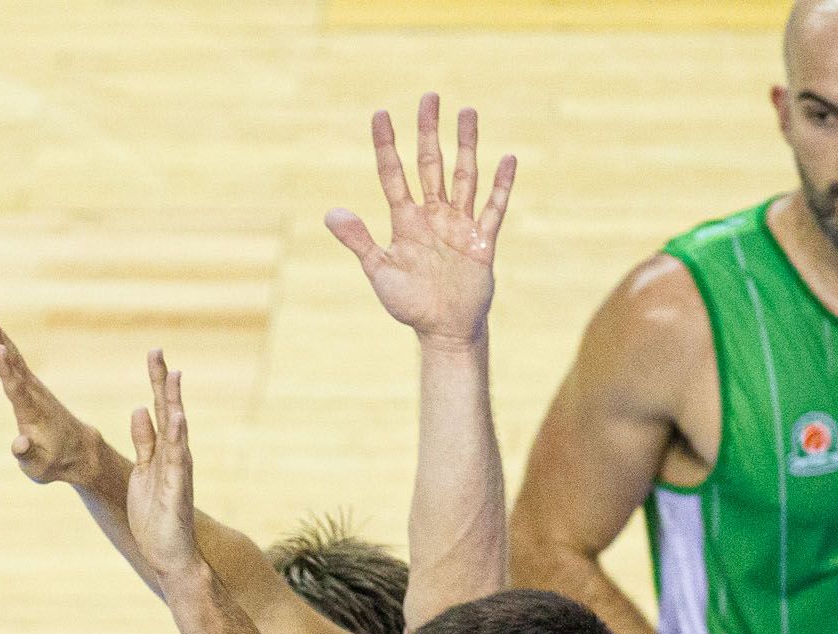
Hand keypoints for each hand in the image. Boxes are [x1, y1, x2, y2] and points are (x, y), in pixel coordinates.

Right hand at [0, 305, 96, 484]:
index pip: (16, 386)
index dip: (7, 368)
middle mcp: (31, 391)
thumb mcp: (40, 468)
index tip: (0, 349)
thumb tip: (18, 444)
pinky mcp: (27, 381)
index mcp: (30, 410)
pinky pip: (10, 355)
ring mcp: (30, 384)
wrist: (78, 451)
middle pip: (11, 361)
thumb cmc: (55, 462)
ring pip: (9, 352)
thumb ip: (27, 455)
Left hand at [128, 349, 202, 581]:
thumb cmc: (155, 518)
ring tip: (173, 376)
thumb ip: (143, 442)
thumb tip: (139, 410)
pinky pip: (177, 460)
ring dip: (174, 403)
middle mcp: (174, 457)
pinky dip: (178, 438)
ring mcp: (178, 473)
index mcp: (163, 452)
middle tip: (158, 351)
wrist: (169, 555)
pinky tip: (177, 418)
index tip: (154, 353)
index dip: (157, 382)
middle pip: (169, 412)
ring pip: (176, 431)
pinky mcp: (177, 490)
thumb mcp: (142, 472)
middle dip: (163, 383)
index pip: (159, 410)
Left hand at [325, 93, 515, 347]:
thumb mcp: (380, 272)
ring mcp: (459, 225)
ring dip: (466, 145)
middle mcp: (433, 215)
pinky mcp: (482, 241)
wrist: (445, 332)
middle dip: (429, 131)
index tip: (380, 114)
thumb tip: (331, 213)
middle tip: (429, 97)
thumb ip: (359, 241)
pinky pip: (494, 208)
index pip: (392, 174)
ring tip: (467, 112)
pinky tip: (507, 159)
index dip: (386, 145)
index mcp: (405, 221)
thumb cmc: (410, 304)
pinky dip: (501, 185)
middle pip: (430, 164)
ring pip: (463, 176)